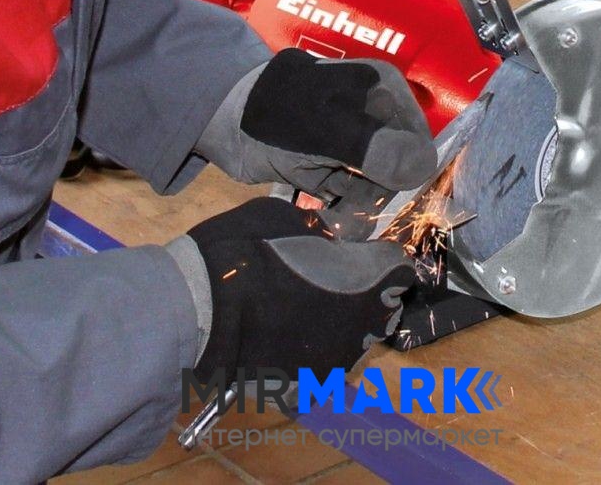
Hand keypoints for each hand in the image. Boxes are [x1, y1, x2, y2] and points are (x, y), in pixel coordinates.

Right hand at [187, 198, 413, 382]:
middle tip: (334, 280)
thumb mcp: (288, 216)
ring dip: (343, 323)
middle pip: (385, 308)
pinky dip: (315, 352)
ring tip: (305, 311)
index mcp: (368, 276)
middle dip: (369, 293)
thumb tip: (334, 238)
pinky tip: (287, 338)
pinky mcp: (311, 384)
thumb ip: (323, 229)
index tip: (362, 255)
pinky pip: (326, 365)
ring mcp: (338, 359)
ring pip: (358, 340)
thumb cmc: (246, 249)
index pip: (400, 268)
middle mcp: (364, 322)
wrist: (200, 306)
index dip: (382, 259)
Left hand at [197, 48, 436, 198]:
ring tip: (332, 206)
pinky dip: (343, 210)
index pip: (419, 142)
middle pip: (400, 169)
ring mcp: (354, 145)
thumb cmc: (279, 114)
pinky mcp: (334, 167)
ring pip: (377, 188)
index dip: (405, 171)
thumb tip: (424, 168)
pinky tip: (327, 212)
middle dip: (377, 192)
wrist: (225, 120)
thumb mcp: (330, 129)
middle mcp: (376, 118)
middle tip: (347, 198)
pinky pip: (353, 197)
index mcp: (385, 92)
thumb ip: (377, 149)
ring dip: (358, 206)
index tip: (381, 191)